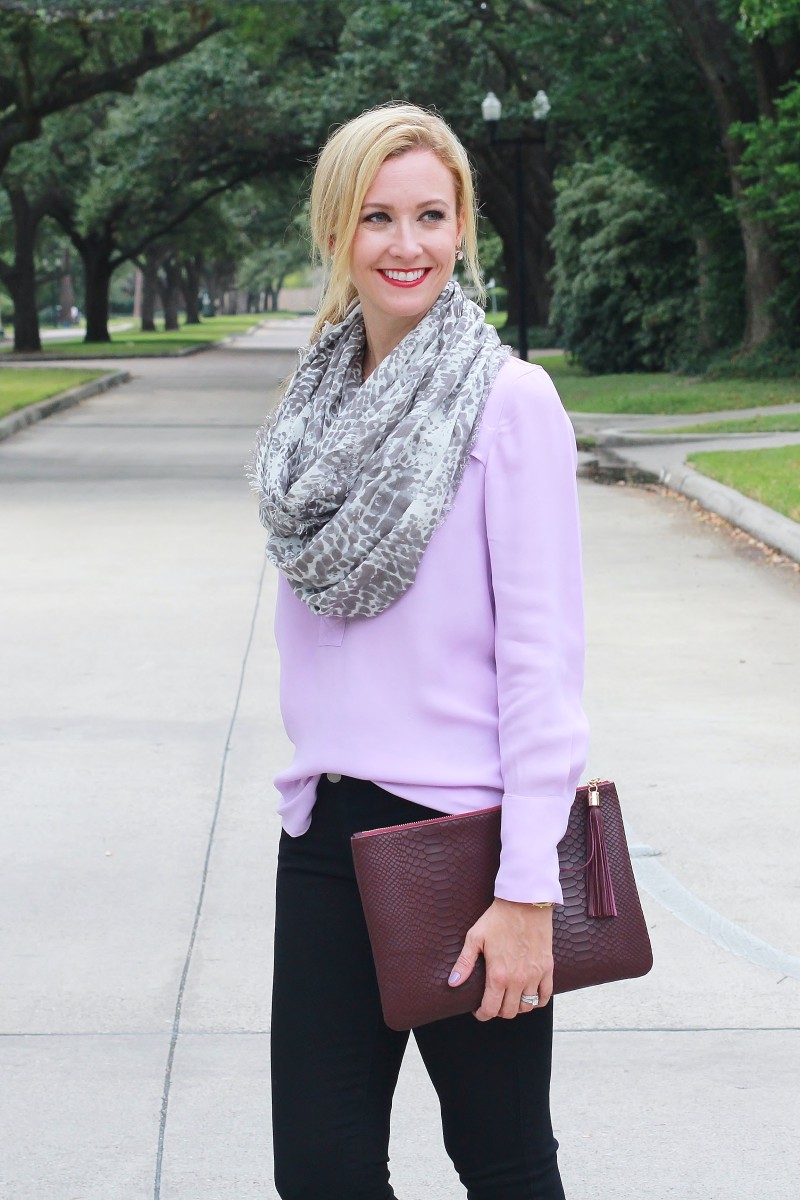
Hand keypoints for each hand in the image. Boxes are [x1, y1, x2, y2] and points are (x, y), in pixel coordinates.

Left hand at [447, 898, 553, 1020]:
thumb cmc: (498, 919)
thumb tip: (452, 983)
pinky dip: (537, 1001)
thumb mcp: (475, 937)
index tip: (479, 1011)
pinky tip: (529, 996)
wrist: (524, 902)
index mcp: (498, 974)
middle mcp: (518, 979)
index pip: (491, 1009)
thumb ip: (464, 963)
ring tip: (509, 999)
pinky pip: (545, 996)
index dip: (482, 1014)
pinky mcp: (547, 968)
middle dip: (498, 1011)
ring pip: (527, 1007)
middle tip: (493, 1003)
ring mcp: (534, 975)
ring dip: (517, 1007)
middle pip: (509, 1012)